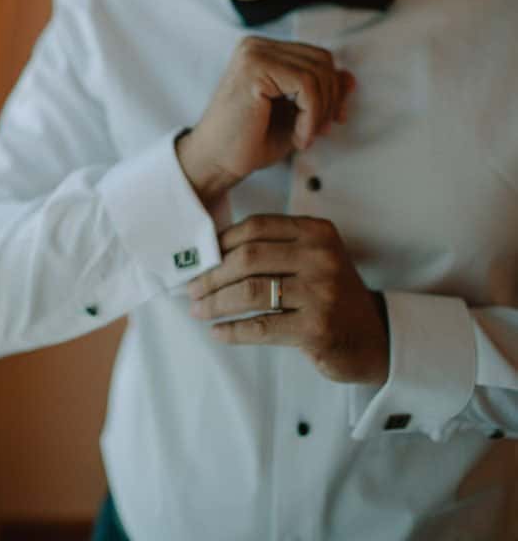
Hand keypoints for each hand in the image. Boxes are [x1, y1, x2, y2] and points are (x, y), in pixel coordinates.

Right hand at [177, 38, 355, 206]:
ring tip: (304, 136)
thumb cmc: (248, 141)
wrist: (215, 162)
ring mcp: (254, 54)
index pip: (318, 57)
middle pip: (322, 60)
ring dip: (320, 112)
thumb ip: (321, 94)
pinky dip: (311, 116)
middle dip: (330, 100)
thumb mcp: (295, 115)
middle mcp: (257, 46)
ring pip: (317, 72)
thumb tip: (350, 78)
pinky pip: (306, 85)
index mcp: (264, 51)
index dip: (333, 90)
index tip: (330, 120)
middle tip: (317, 131)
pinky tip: (298, 137)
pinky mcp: (254, 69)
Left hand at [187, 214, 388, 385]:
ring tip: (199, 310)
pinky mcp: (316, 328)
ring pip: (251, 292)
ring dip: (216, 303)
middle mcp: (320, 256)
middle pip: (248, 257)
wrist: (373, 337)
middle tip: (191, 289)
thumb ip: (274, 249)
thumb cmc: (330, 295)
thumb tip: (212, 253)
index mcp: (316, 232)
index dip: (222, 241)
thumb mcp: (312, 258)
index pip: (256, 226)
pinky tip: (219, 332)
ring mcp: (320, 292)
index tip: (201, 258)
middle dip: (212, 275)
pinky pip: (261, 326)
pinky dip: (233, 330)